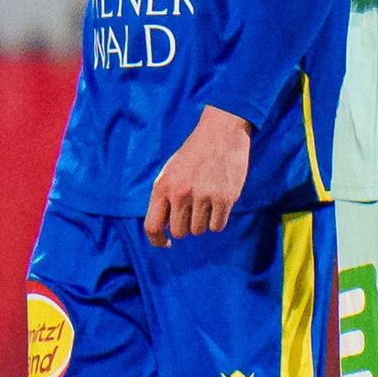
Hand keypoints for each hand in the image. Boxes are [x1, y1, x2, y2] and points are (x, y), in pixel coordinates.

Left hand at [146, 107, 251, 242]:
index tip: (166, 243)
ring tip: (208, 201)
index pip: (153, 226)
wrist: (220, 133)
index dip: (158, 240)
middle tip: (194, 210)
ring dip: (204, 221)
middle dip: (186, 226)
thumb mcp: (170, 172)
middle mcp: (180, 193)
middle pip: (180, 232)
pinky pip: (218, 226)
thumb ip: (164, 198)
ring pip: (199, 230)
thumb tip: (165, 227)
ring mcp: (203, 196)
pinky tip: (219, 203)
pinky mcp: (224, 198)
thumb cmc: (194, 154)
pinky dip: (219, 220)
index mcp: (162, 187)